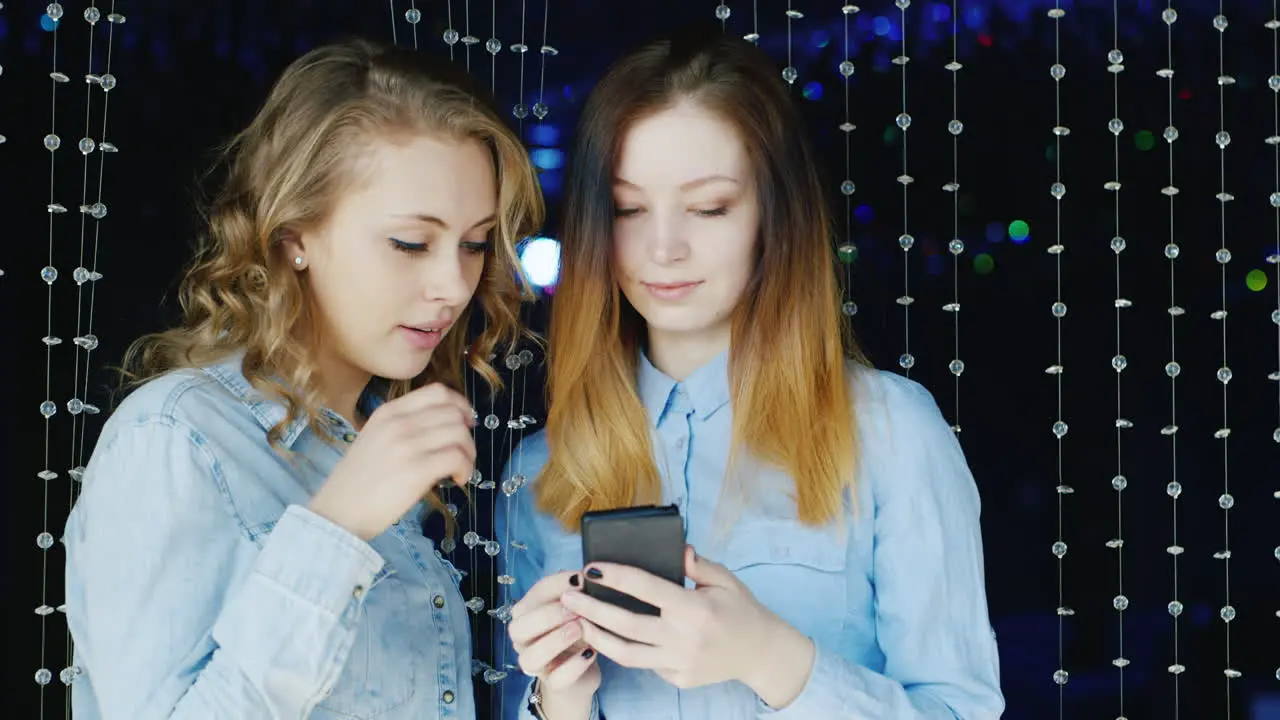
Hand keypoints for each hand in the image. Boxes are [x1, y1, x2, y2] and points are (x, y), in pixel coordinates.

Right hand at [309, 383, 475, 540]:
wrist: (338, 512)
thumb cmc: (357, 482)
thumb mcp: (374, 438)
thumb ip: (403, 427)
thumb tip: (443, 428)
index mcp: (388, 412)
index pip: (438, 392)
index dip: (460, 405)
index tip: (465, 422)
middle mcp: (399, 423)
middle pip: (453, 413)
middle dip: (467, 434)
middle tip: (463, 454)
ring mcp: (408, 445)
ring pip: (459, 433)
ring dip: (469, 453)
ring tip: (460, 470)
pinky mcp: (417, 470)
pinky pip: (457, 458)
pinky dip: (465, 468)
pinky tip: (457, 479)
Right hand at [509, 571, 600, 717]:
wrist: (580, 672)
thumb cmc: (575, 632)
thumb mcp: (575, 609)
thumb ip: (576, 594)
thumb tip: (587, 576)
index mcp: (526, 615)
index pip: (533, 594)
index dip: (556, 584)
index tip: (581, 578)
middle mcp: (524, 640)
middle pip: (519, 627)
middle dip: (548, 614)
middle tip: (575, 608)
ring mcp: (536, 665)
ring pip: (530, 657)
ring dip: (556, 640)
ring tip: (580, 629)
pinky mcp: (554, 685)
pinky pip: (557, 679)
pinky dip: (574, 666)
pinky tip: (590, 653)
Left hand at [560, 546, 815, 706]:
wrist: (761, 653)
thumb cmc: (741, 610)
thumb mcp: (725, 580)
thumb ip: (697, 565)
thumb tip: (676, 548)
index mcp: (695, 609)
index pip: (645, 588)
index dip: (615, 576)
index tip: (591, 567)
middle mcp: (684, 639)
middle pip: (625, 624)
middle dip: (591, 610)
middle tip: (567, 597)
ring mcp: (679, 663)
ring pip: (627, 654)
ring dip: (597, 637)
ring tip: (577, 623)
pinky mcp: (678, 679)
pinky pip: (645, 664)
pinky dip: (626, 651)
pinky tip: (610, 638)